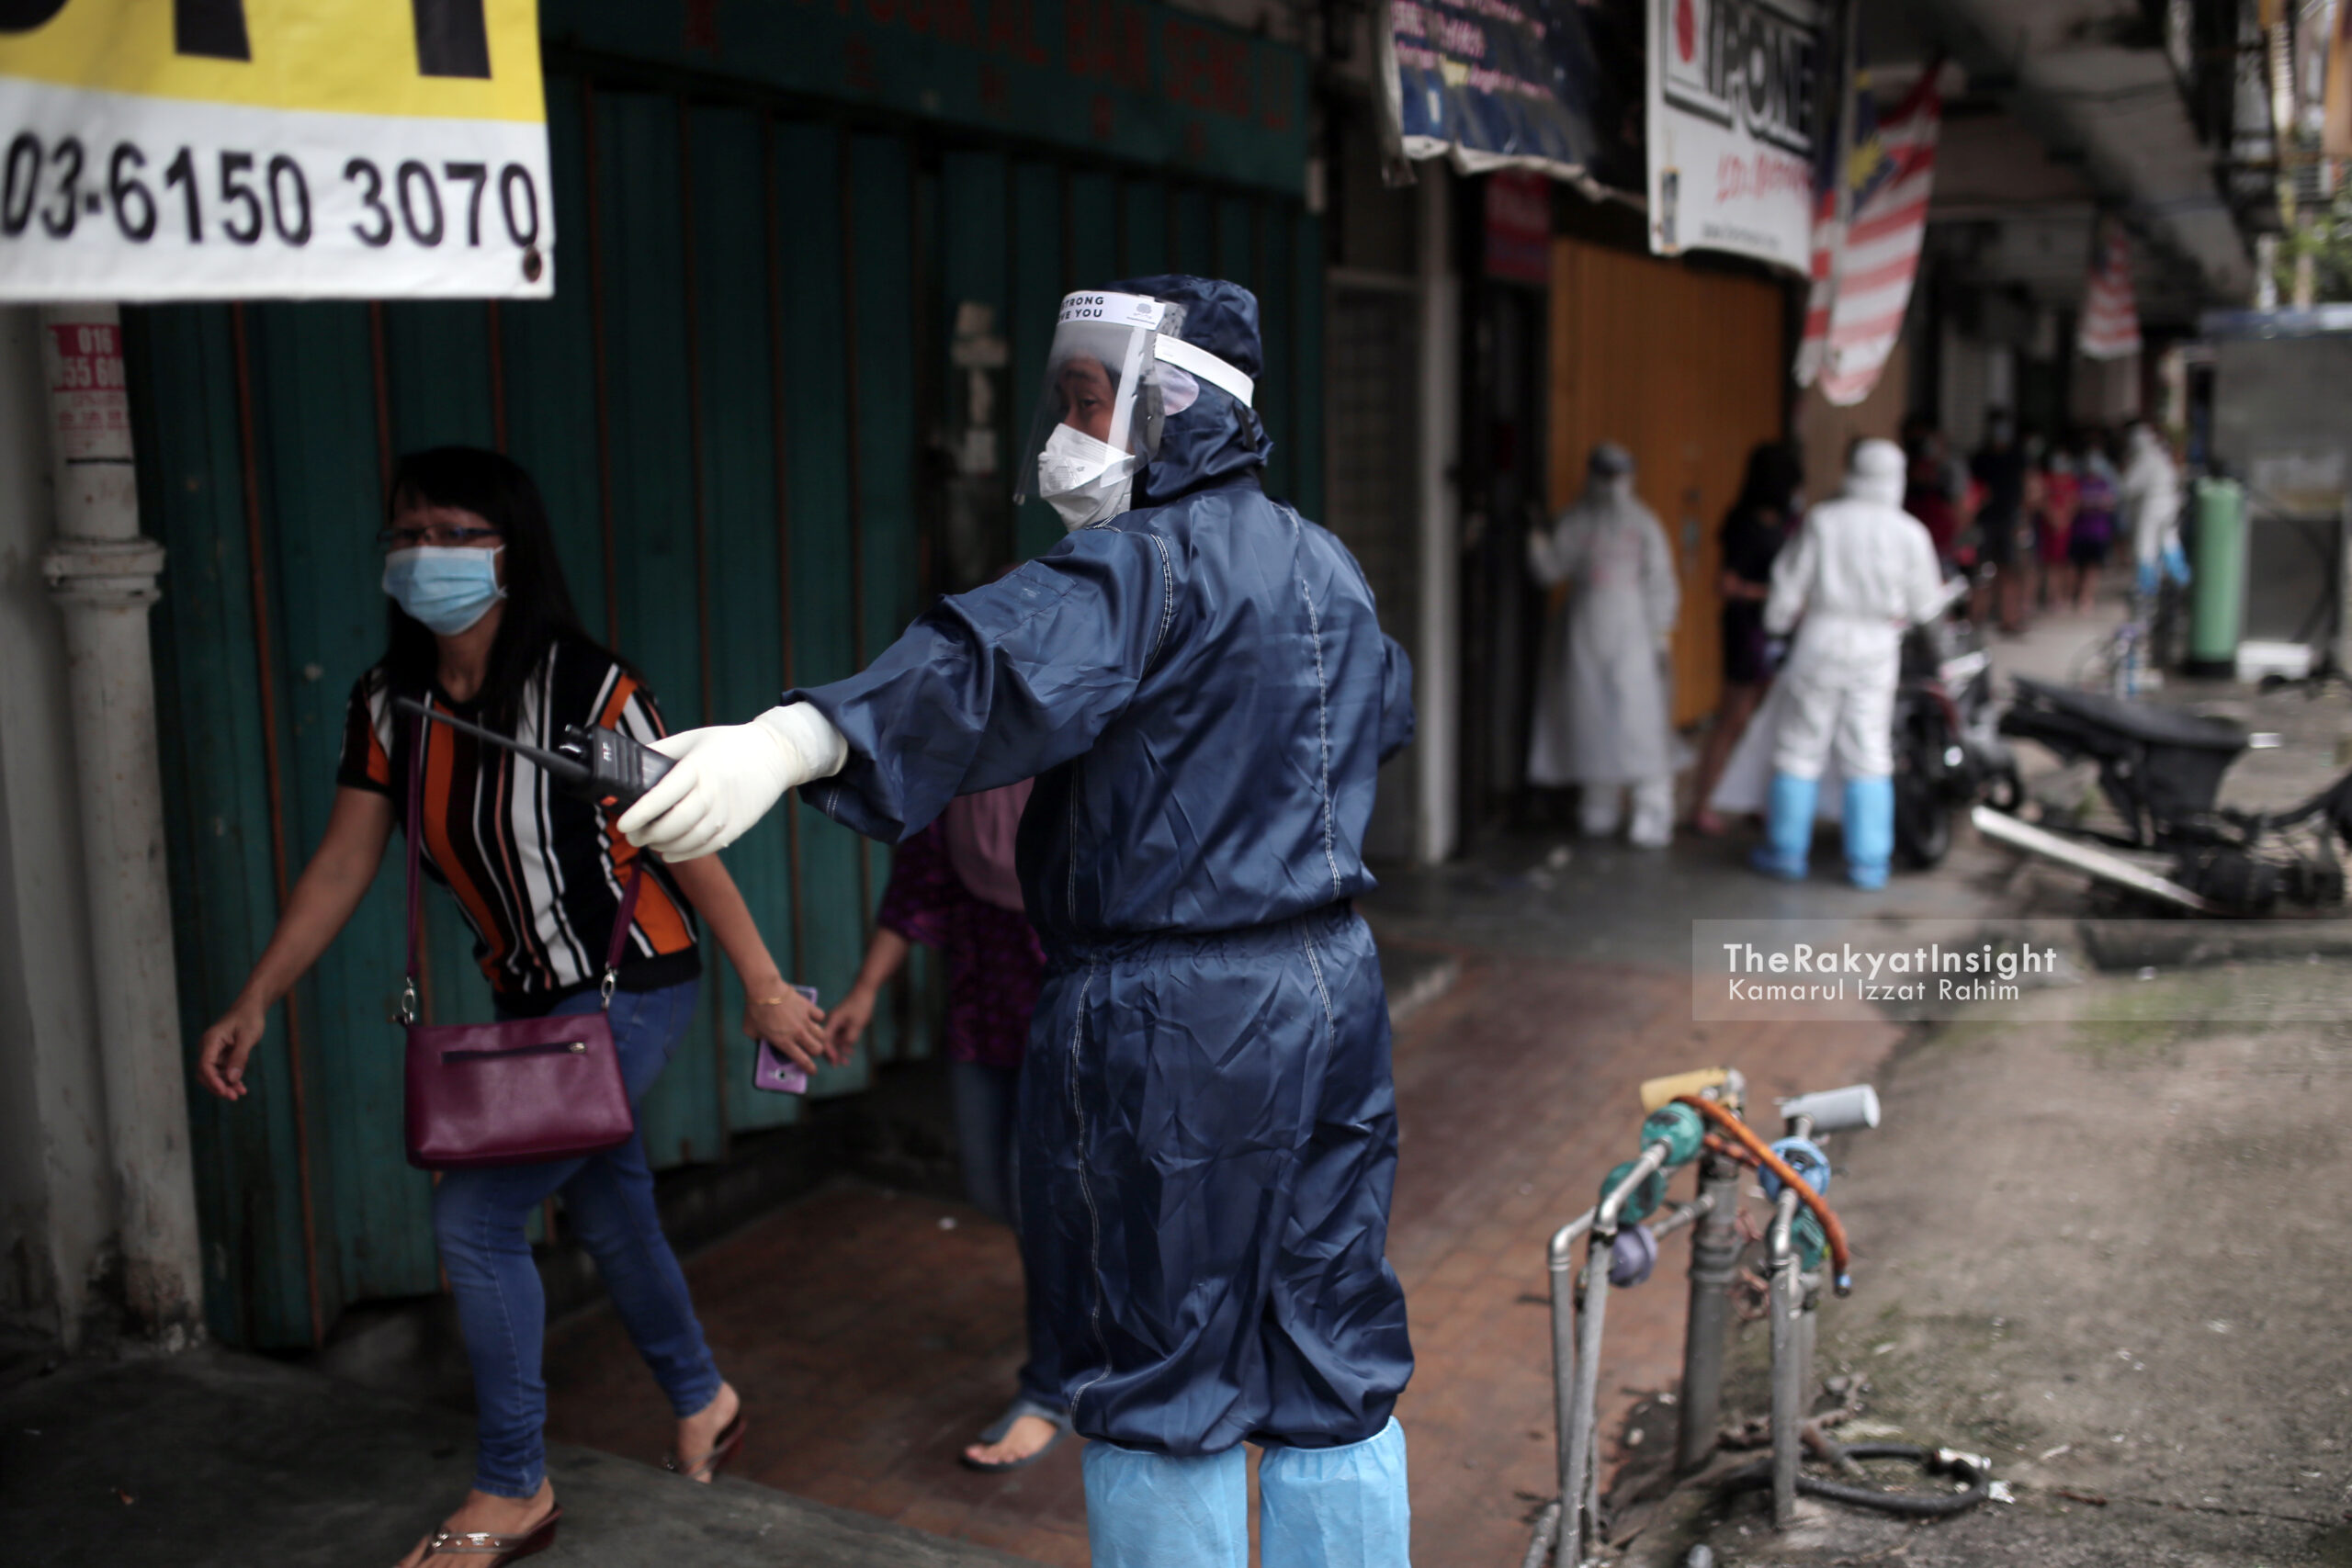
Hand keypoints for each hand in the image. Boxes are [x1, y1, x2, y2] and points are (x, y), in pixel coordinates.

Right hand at [198, 1003, 267, 1099]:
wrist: (251, 1008)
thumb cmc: (249, 1019)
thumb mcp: (248, 1037)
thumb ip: (240, 1057)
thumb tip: (231, 1079)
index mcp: (211, 1040)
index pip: (205, 1065)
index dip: (213, 1080)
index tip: (224, 1091)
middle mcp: (208, 1047)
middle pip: (205, 1073)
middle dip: (217, 1086)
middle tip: (233, 1097)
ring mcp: (214, 1052)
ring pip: (214, 1075)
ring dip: (225, 1085)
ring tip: (240, 1093)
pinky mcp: (221, 1055)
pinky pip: (223, 1072)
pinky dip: (230, 1080)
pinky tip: (241, 1088)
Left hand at [618, 704, 846, 862]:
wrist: (775, 754)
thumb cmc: (729, 744)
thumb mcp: (693, 738)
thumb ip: (662, 750)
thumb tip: (630, 763)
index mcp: (699, 767)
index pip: (663, 795)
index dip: (640, 813)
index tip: (623, 823)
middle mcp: (713, 791)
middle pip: (674, 823)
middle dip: (648, 834)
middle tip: (632, 835)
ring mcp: (727, 812)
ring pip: (689, 840)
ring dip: (663, 846)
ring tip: (650, 842)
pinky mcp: (738, 826)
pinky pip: (707, 847)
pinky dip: (684, 854)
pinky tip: (669, 853)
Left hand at [745, 986, 829, 1071]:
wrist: (764, 988)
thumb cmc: (754, 1010)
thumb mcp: (750, 1031)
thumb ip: (758, 1039)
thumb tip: (762, 1041)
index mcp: (784, 1042)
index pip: (803, 1061)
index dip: (810, 1069)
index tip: (812, 1071)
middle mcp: (797, 1033)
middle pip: (817, 1049)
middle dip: (815, 1053)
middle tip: (811, 1051)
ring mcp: (804, 1020)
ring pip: (821, 1034)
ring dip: (819, 1037)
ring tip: (814, 1036)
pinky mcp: (808, 1007)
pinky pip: (820, 1016)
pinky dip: (818, 1018)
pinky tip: (812, 1017)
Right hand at [824, 985, 877, 1061]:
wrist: (865, 990)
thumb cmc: (861, 1006)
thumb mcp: (857, 1024)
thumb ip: (850, 1038)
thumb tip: (844, 1048)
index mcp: (832, 1021)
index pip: (825, 1040)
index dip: (829, 1053)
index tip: (835, 1062)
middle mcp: (831, 1022)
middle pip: (828, 1041)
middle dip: (833, 1053)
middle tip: (839, 1065)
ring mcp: (836, 1021)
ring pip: (834, 1039)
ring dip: (840, 1050)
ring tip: (847, 1061)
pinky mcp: (841, 1021)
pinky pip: (840, 1035)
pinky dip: (844, 1043)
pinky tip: (850, 1051)